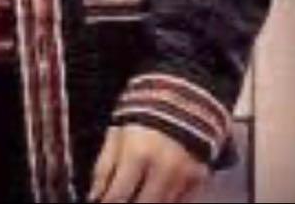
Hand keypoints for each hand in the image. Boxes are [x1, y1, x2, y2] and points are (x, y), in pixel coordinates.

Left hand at [89, 124, 209, 202]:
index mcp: (138, 155)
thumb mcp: (116, 135)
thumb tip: (94, 196)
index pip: (119, 195)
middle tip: (121, 198)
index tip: (103, 203)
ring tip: (137, 192)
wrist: (178, 100)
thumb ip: (104, 167)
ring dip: (148, 202)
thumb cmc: (139, 119)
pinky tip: (154, 192)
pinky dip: (167, 201)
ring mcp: (184, 177)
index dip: (108, 203)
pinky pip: (181, 202)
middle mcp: (163, 170)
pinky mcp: (200, 180)